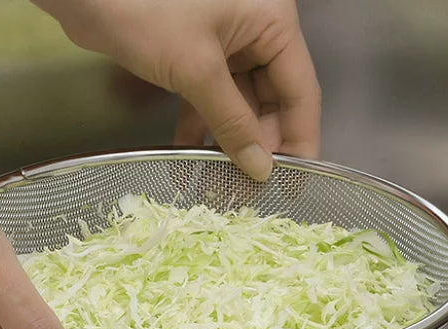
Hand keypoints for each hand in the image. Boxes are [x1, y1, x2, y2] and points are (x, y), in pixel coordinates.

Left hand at [33, 0, 320, 180]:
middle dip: (258, 146)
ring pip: (238, 104)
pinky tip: (190, 159)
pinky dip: (201, 127)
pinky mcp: (194, 54)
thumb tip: (260, 170)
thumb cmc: (148, 10)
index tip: (295, 183)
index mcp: (272, 23)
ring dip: (228, 142)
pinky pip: (209, 98)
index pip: (300, 92)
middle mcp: (255, 32)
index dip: (299, 140)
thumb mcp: (197, 70)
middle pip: (270, 101)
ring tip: (222, 184)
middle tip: (251, 191)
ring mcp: (224, 43)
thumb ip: (232, 122)